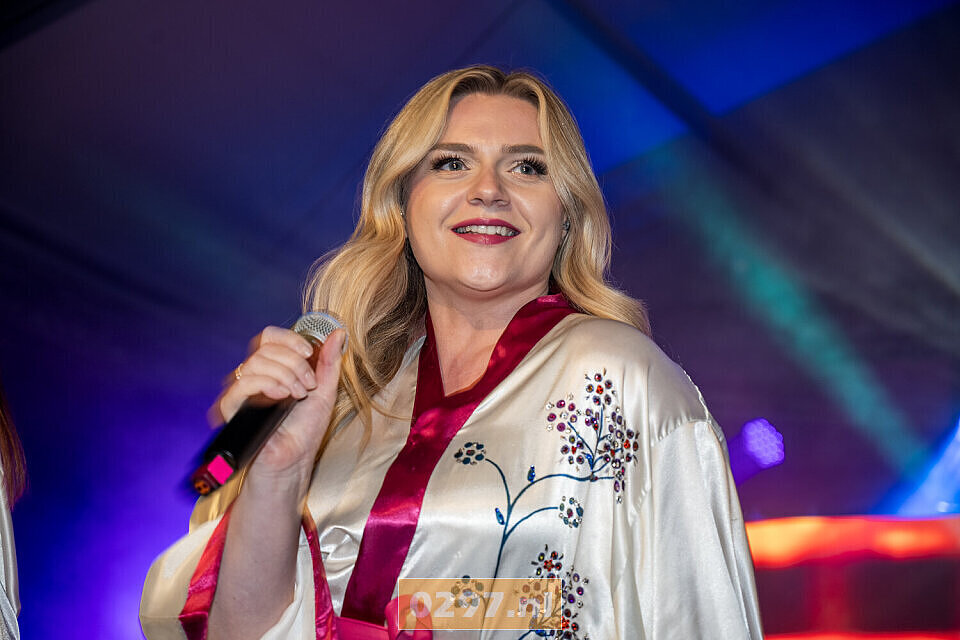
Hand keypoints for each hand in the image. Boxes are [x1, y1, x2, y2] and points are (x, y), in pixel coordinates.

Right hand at [210, 325, 345, 483]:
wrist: (295, 460)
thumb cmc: (306, 430)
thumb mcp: (325, 391)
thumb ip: (329, 362)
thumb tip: (338, 333)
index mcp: (275, 368)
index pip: (270, 337)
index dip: (289, 339)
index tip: (308, 353)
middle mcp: (256, 376)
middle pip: (265, 348)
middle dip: (293, 363)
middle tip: (307, 385)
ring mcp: (243, 391)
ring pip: (255, 363)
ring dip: (284, 376)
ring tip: (297, 395)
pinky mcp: (233, 408)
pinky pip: (241, 384)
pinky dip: (265, 385)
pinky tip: (280, 397)